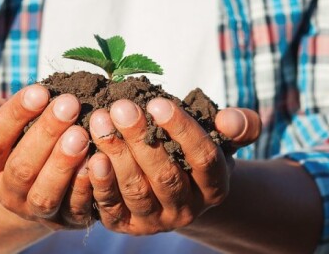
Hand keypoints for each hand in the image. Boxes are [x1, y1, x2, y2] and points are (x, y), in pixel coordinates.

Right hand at [0, 84, 93, 228]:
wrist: (36, 183)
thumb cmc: (18, 139)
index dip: (15, 115)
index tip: (40, 90)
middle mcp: (6, 193)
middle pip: (21, 167)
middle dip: (46, 134)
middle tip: (69, 104)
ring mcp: (35, 211)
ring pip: (45, 193)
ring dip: (63, 163)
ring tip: (81, 133)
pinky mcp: (65, 220)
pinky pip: (75, 208)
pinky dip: (86, 186)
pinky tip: (99, 160)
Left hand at [87, 98, 260, 234]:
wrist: (176, 188)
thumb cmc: (195, 152)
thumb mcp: (220, 138)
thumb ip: (236, 126)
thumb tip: (231, 120)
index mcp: (215, 187)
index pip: (203, 159)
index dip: (182, 130)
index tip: (158, 103)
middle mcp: (187, 209)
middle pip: (165, 175)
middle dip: (141, 139)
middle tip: (120, 107)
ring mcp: (156, 221)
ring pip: (136, 190)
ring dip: (116, 155)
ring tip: (100, 121)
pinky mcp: (126, 225)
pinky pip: (111, 207)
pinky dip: (100, 183)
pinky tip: (92, 156)